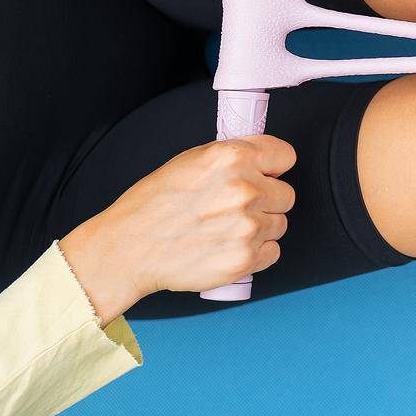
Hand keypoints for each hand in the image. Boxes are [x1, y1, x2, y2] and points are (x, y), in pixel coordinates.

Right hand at [58, 136, 296, 322]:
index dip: (274, 167)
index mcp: (232, 158)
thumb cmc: (154, 204)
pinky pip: (273, 251)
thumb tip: (266, 160)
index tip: (266, 174)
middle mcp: (244, 190)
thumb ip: (234, 156)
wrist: (128, 248)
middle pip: (286, 194)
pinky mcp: (244, 259)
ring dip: (260, 227)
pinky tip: (229, 246)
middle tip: (235, 208)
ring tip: (225, 229)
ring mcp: (247, 227)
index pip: (285, 156)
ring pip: (279, 224)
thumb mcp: (192, 160)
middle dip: (266, 200)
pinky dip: (256, 253)